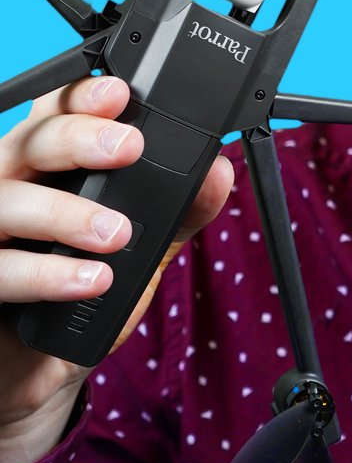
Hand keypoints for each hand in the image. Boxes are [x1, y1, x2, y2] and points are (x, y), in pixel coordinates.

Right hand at [0, 76, 233, 462]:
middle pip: (28, 141)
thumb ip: (180, 210)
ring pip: (4, 200)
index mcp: (50, 168)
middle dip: (79, 137)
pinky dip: (46, 273)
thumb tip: (219, 172)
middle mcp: (11, 189)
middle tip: (129, 148)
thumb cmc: (84, 293)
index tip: (120, 94)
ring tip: (118, 234)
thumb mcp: (143, 248)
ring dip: (66, 213)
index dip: (82, 96)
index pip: (56, 112)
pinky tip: (91, 279)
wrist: (40, 368)